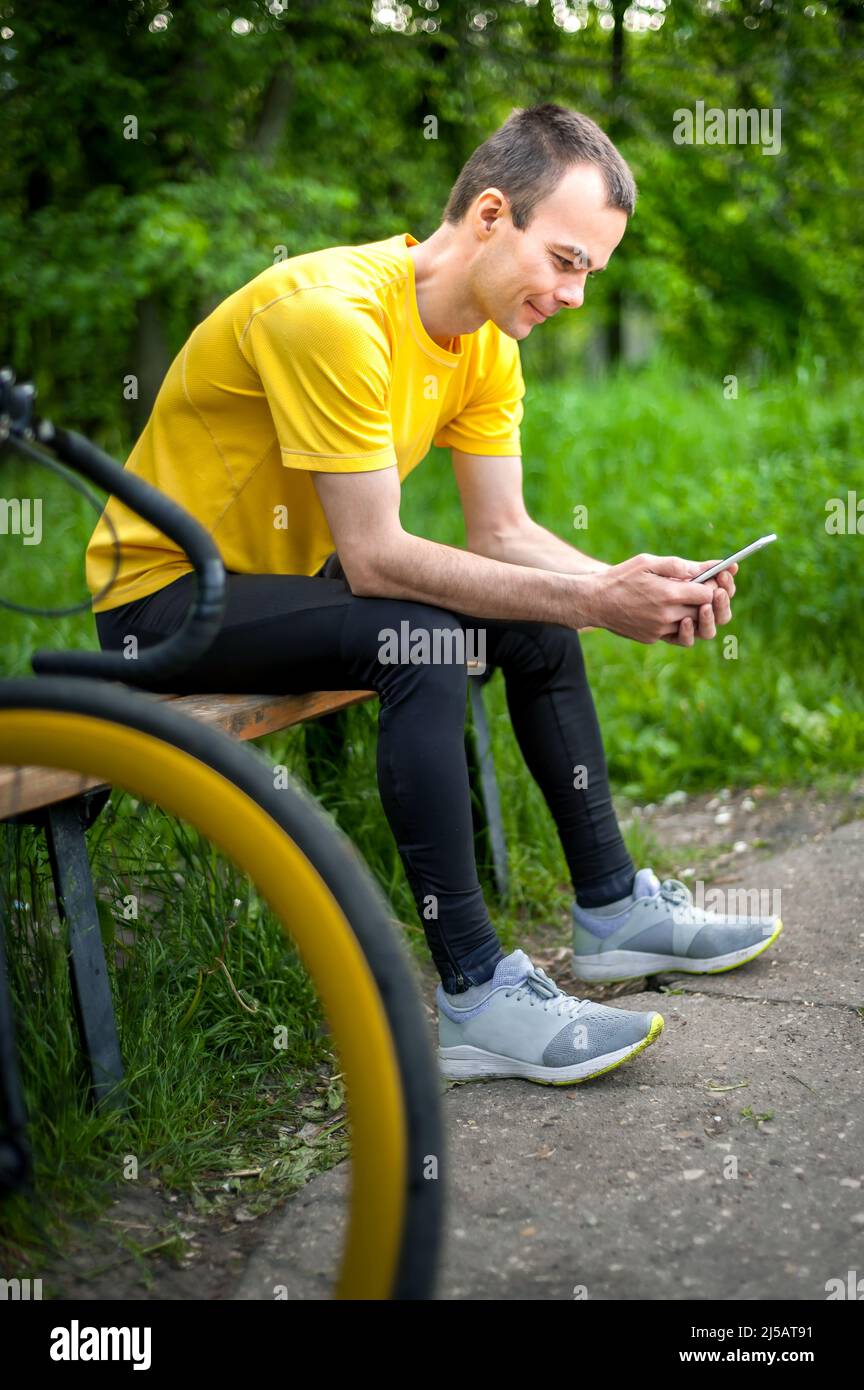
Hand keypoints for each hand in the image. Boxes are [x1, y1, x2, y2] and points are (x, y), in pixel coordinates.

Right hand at [585, 553, 729, 645]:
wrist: (593, 602)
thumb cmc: (621, 577)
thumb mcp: (648, 563)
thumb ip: (678, 566)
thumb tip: (706, 568)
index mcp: (668, 594)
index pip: (708, 594)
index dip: (715, 586)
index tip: (713, 579)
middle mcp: (666, 616)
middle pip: (704, 612)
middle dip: (710, 600)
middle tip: (706, 588)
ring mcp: (659, 630)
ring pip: (693, 627)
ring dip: (696, 614)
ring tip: (691, 601)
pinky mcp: (652, 638)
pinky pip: (676, 634)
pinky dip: (679, 622)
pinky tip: (671, 609)